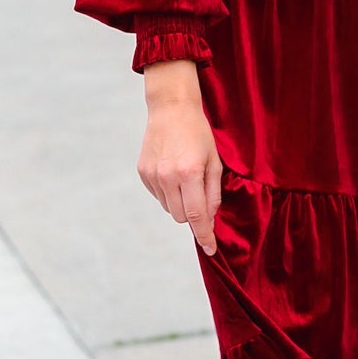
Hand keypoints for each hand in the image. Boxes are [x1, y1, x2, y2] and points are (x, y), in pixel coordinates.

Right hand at [138, 64, 221, 254]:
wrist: (171, 109)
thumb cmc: (198, 134)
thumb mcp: (214, 161)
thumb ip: (213, 193)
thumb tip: (209, 220)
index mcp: (189, 173)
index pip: (196, 216)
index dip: (205, 235)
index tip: (210, 249)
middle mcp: (167, 177)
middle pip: (181, 217)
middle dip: (193, 214)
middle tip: (200, 192)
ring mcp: (152, 175)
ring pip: (168, 208)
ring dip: (180, 202)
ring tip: (185, 176)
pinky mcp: (142, 172)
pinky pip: (158, 195)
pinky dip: (168, 192)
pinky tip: (172, 171)